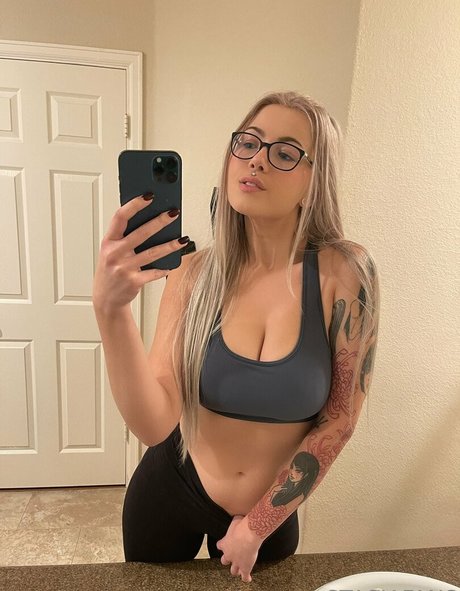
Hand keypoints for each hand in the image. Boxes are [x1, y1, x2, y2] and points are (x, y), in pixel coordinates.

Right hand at [92, 195, 182, 314]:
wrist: (106, 299)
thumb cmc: (111, 270)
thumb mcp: (111, 251)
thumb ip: (124, 237)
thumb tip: (150, 219)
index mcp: (108, 241)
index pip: (120, 217)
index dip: (134, 205)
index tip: (149, 195)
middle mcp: (114, 253)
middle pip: (141, 233)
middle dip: (159, 221)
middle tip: (173, 213)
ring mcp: (124, 268)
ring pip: (152, 253)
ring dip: (170, 245)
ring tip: (182, 239)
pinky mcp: (134, 281)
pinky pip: (154, 272)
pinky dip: (164, 268)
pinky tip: (172, 262)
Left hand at [216, 515, 262, 582]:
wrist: (248, 535)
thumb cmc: (242, 526)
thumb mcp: (236, 520)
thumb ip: (235, 521)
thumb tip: (238, 517)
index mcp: (225, 543)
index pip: (220, 546)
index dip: (223, 545)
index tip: (225, 544)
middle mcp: (228, 555)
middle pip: (224, 560)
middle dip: (227, 560)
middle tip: (231, 558)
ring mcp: (236, 563)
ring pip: (233, 571)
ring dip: (236, 570)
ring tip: (238, 571)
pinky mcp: (245, 568)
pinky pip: (244, 576)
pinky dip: (246, 578)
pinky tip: (247, 579)